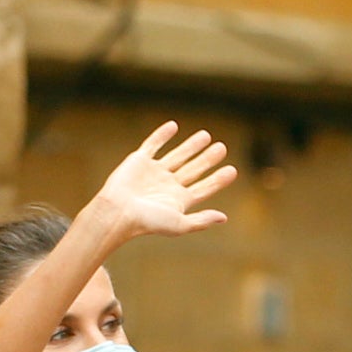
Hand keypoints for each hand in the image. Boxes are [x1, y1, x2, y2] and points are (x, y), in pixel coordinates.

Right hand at [80, 123, 237, 245]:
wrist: (118, 211)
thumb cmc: (147, 221)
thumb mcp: (178, 224)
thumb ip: (201, 221)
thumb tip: (224, 218)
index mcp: (178, 200)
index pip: (203, 188)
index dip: (218, 180)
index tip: (232, 171)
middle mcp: (168, 185)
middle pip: (193, 169)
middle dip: (207, 159)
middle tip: (222, 148)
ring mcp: (154, 172)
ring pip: (177, 156)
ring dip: (191, 146)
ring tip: (206, 135)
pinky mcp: (139, 161)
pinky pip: (153, 144)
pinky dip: (162, 135)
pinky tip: (173, 126)